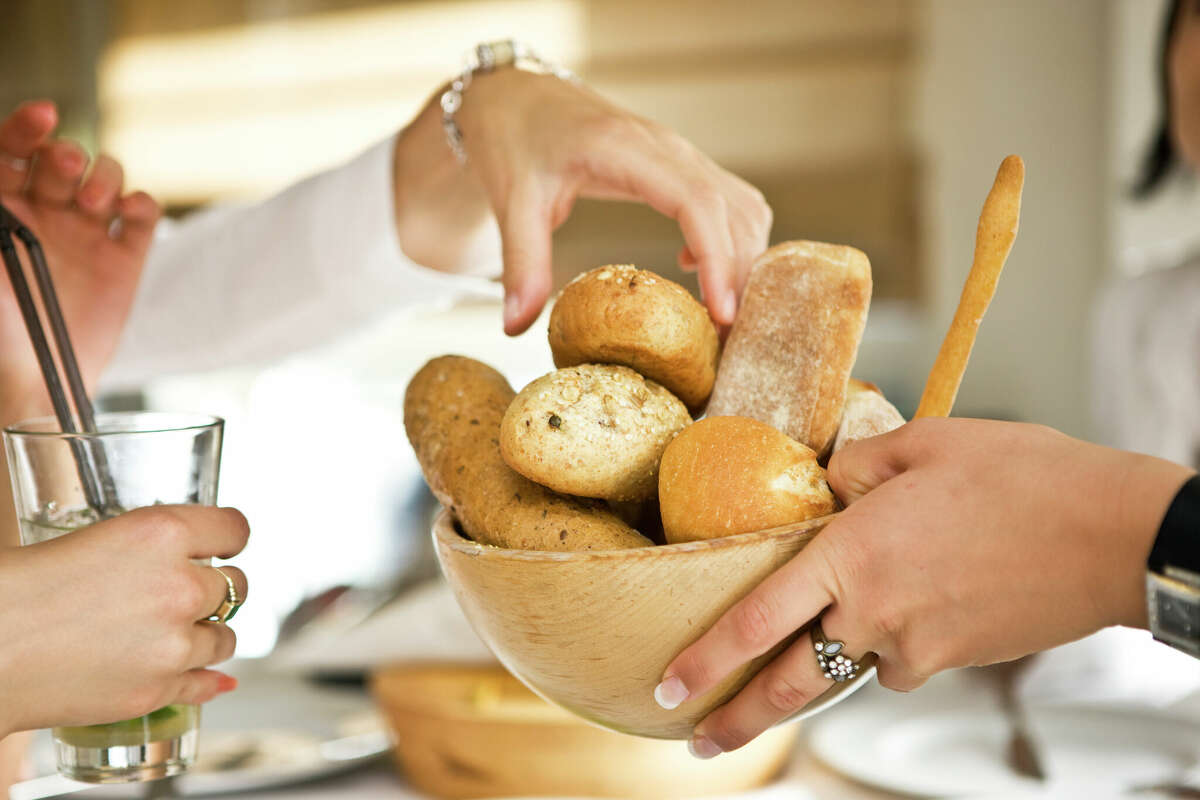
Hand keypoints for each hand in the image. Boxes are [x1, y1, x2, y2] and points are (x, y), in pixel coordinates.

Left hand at [0, 100, 159, 404]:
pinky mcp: (124, 257)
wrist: (34, 378)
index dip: (25, 128)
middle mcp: (44, 213)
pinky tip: (126, 215)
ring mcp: (86, 233)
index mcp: (2, 207)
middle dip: (66, 156)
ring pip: (105, 177)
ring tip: (93, 205)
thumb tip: (0, 160)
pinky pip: (141, 214)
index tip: (41, 117)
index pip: (12, 149)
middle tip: (65, 172)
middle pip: (62, 158)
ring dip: (104, 178)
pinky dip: (139, 204)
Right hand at [0, 505, 249, 736]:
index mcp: (162, 533)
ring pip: (226, 637)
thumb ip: (153, 547)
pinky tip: (210, 676)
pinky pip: (206, 682)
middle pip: (236, 585)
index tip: (226, 546)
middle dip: (214, 588)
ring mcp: (172, 643)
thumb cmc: (23, 586)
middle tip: (187, 593)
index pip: (235, 529)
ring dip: (208, 634)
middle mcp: (179, 586)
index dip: (230, 539)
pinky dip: (206, 678)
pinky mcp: (157, 688)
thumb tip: (201, 557)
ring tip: (176, 633)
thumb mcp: (98, 538)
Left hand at [393, 69, 771, 333]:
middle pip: (733, 210)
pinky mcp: (680, 164)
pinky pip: (729, 201)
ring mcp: (679, 154)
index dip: (719, 259)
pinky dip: (731, 241)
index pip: (697, 202)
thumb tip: (514, 328)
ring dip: (743, 261)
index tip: (722, 314)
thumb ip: (521, 263)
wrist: (516, 95)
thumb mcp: (512, 201)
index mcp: (627, 150)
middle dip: (740, 275)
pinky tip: (694, 270)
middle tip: (728, 338)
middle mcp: (667, 147)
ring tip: (722, 318)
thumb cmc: (513, 140)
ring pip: (741, 206)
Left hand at [656, 418, 1193, 757]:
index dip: (705, 659)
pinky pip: (900, 661)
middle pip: (787, 682)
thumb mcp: (924, 443)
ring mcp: (915, 645)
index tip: (668, 685)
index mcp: (851, 553)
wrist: (1113, 534)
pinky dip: (891, 644)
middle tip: (698, 741)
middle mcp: (873, 611)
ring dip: (819, 672)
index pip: (755, 618)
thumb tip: (828, 484)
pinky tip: (918, 605)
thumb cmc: (1021, 476)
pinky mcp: (954, 662)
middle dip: (735, 720)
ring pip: (848, 666)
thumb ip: (857, 466)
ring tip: (796, 676)